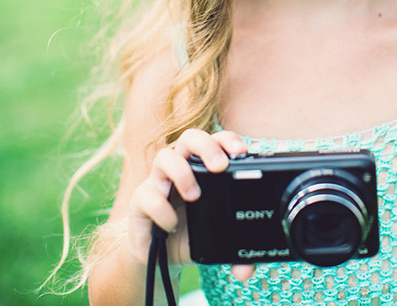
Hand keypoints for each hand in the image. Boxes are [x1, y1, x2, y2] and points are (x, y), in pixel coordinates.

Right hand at [128, 128, 254, 280]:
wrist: (157, 258)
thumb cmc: (190, 235)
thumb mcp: (214, 240)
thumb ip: (232, 253)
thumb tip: (246, 270)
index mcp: (201, 168)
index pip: (214, 140)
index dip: (226, 139)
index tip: (241, 152)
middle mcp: (179, 168)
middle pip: (189, 137)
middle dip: (206, 146)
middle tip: (220, 167)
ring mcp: (158, 182)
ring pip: (164, 156)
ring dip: (181, 172)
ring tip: (195, 196)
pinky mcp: (140, 201)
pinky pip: (147, 195)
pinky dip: (161, 209)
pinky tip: (172, 225)